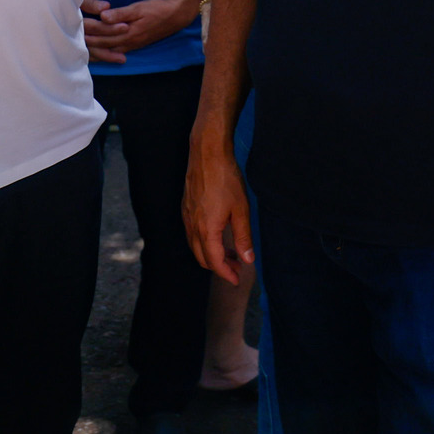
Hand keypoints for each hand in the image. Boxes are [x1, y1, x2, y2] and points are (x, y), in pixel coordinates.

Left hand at [81, 0, 194, 63]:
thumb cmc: (157, 8)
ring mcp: (130, 45)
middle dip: (86, 39)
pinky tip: (96, 55)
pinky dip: (103, 55)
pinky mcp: (133, 45)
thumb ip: (121, 13)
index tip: (74, 23)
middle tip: (69, 36)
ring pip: (106, 51)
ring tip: (77, 48)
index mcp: (126, 31)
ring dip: (92, 49)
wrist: (176, 16)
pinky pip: (114, 53)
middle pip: (101, 42)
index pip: (101, 30)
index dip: (87, 27)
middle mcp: (127, 41)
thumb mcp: (140, 7)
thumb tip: (103, 16)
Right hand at [183, 139, 254, 285]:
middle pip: (202, 258)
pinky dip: (204, 242)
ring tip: (230, 252)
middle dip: (219, 267)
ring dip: (211, 254)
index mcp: (206, 230)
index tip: (236, 280)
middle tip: (237, 267)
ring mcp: (187, 217)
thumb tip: (248, 259)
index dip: (226, 274)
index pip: (214, 262)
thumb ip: (243, 237)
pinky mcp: (186, 208)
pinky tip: (218, 235)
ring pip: (195, 247)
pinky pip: (192, 234)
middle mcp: (192, 226)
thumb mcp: (241, 209)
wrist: (207, 154)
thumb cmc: (226, 179)